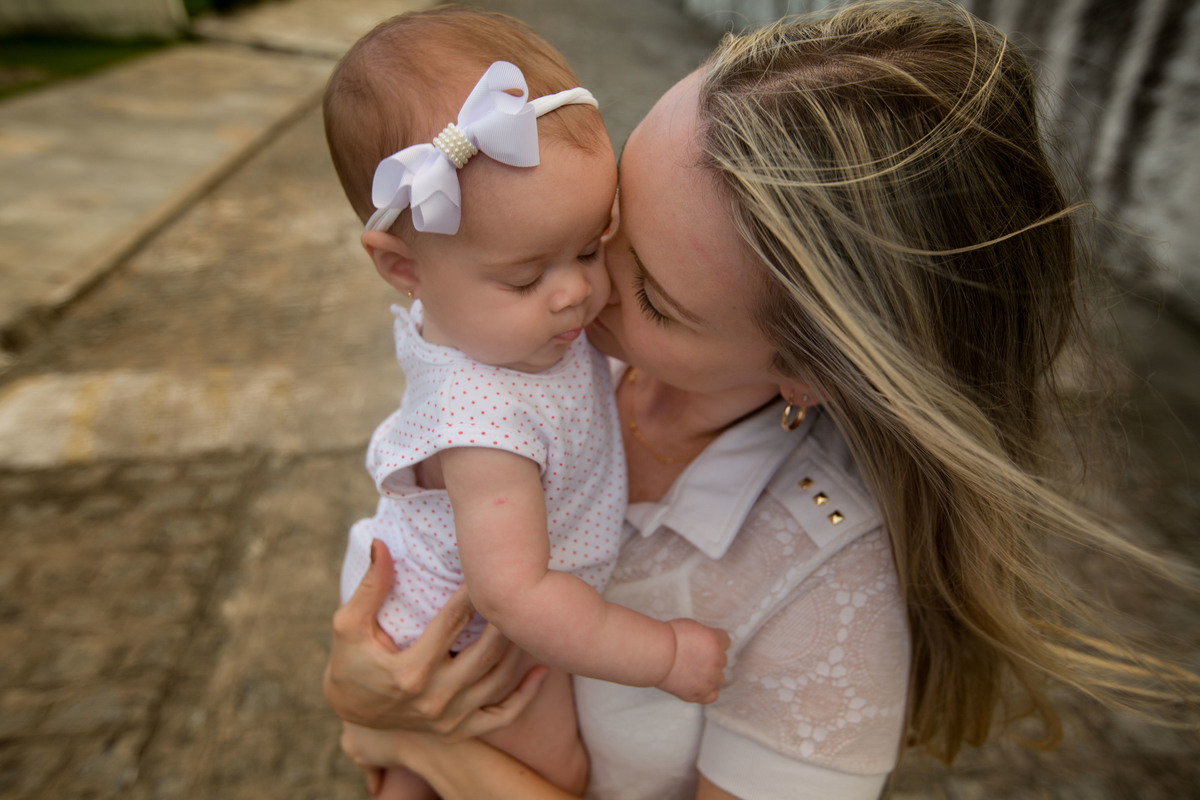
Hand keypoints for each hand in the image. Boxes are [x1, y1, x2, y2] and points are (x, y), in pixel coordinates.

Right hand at [324, 539, 547, 739]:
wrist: (351, 717)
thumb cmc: (349, 663)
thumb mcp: (348, 626)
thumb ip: (370, 586)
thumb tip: (382, 543)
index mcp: (410, 671)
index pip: (452, 623)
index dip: (472, 593)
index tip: (485, 568)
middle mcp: (435, 699)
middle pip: (485, 652)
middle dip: (504, 619)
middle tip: (518, 588)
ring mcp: (450, 719)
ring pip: (499, 680)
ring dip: (518, 648)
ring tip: (528, 617)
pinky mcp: (460, 731)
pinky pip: (503, 715)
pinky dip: (526, 694)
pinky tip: (541, 668)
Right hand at [656, 618, 729, 703]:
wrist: (654, 655)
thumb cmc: (667, 639)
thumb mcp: (692, 627)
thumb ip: (706, 636)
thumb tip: (707, 642)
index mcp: (715, 641)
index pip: (725, 641)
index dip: (713, 641)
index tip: (703, 643)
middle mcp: (716, 660)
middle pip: (722, 659)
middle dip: (710, 657)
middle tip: (693, 656)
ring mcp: (709, 679)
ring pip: (719, 678)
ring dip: (709, 674)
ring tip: (693, 671)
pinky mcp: (699, 693)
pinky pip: (712, 695)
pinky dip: (707, 691)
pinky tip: (697, 684)